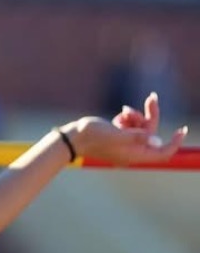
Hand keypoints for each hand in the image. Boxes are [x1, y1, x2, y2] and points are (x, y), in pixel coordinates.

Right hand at [68, 92, 187, 165]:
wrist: (71, 137)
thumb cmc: (91, 137)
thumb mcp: (115, 135)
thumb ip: (137, 138)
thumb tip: (156, 141)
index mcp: (134, 155)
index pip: (162, 152)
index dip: (174, 142)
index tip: (181, 130)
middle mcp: (131, 151)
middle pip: (152, 134)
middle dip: (151, 116)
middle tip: (151, 97)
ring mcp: (124, 144)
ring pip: (141, 128)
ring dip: (135, 116)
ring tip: (123, 110)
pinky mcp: (117, 136)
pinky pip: (130, 126)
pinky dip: (127, 118)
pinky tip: (118, 116)